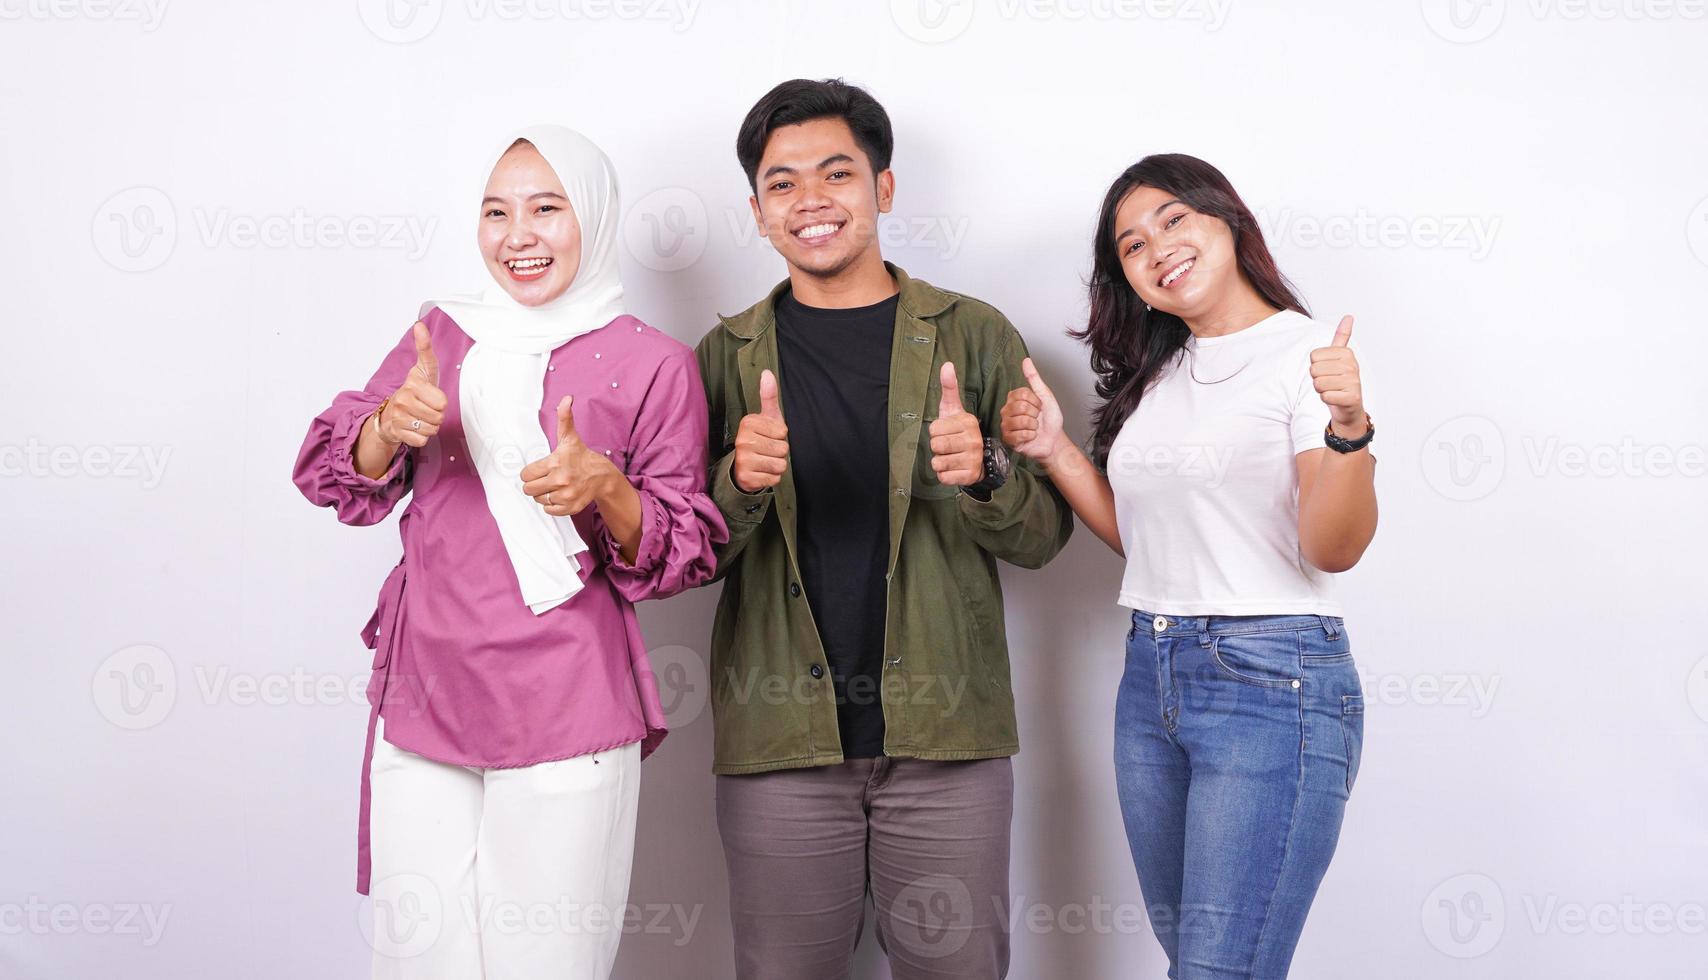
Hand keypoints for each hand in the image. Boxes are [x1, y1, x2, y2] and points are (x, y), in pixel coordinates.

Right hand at [376, 321, 445, 447]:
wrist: (390, 414)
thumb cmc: (414, 390)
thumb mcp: (422, 369)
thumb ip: (424, 348)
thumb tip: (419, 324)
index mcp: (413, 384)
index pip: (442, 402)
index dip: (441, 402)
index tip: (429, 395)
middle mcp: (403, 399)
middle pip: (439, 417)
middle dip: (436, 415)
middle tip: (425, 408)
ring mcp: (398, 417)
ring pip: (431, 429)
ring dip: (429, 426)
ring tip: (419, 417)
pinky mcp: (397, 433)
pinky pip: (422, 440)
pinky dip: (420, 437)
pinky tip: (413, 427)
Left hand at [520, 395, 617, 516]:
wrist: (602, 476)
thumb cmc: (581, 457)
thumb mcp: (570, 437)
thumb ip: (564, 418)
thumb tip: (567, 399)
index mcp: (555, 462)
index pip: (526, 474)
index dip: (531, 472)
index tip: (541, 470)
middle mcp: (560, 479)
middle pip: (529, 489)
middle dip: (535, 485)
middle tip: (546, 479)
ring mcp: (566, 495)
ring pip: (539, 500)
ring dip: (544, 495)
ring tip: (554, 486)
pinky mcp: (570, 507)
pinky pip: (549, 510)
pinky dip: (552, 505)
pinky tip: (560, 495)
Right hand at [732, 368, 788, 492]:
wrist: (744, 466)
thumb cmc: (761, 438)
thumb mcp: (767, 417)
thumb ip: (768, 396)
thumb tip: (767, 372)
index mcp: (748, 423)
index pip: (783, 432)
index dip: (781, 436)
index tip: (769, 436)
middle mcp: (742, 440)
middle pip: (782, 449)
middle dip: (780, 452)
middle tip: (767, 451)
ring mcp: (743, 460)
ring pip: (780, 465)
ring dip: (777, 465)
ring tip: (765, 461)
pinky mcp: (746, 478)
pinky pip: (774, 479)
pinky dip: (772, 478)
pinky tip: (762, 472)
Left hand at [929, 361, 984, 485]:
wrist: (978, 460)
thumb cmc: (958, 432)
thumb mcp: (952, 409)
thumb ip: (949, 388)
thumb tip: (947, 364)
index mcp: (968, 422)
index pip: (934, 429)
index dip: (935, 432)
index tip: (947, 432)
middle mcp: (973, 440)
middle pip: (935, 445)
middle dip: (936, 448)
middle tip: (948, 446)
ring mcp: (973, 459)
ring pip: (937, 463)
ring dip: (940, 462)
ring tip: (951, 457)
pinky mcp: (969, 475)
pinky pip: (943, 477)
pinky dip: (944, 475)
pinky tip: (954, 469)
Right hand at [1001, 357, 1064, 462]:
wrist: (1053, 440)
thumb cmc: (1049, 419)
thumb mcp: (1045, 396)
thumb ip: (1034, 378)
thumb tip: (1026, 361)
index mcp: (1014, 399)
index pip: (1022, 394)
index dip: (1035, 401)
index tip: (1039, 406)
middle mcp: (1007, 411)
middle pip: (1020, 407)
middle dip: (1034, 414)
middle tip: (1036, 418)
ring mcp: (1006, 425)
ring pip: (1020, 421)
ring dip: (1033, 426)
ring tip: (1033, 428)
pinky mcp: (1008, 439)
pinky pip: (1019, 435)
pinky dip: (1030, 436)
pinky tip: (1030, 437)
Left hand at [1310, 315, 1366, 435]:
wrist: (1350, 406)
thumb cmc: (1340, 380)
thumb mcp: (1340, 357)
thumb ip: (1342, 337)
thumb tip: (1349, 316)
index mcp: (1346, 353)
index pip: (1313, 356)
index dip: (1316, 366)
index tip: (1328, 371)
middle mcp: (1352, 365)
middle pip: (1314, 370)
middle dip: (1317, 379)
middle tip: (1330, 382)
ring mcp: (1353, 382)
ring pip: (1318, 384)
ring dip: (1321, 390)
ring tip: (1333, 390)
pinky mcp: (1352, 397)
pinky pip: (1325, 396)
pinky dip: (1326, 399)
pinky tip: (1336, 398)